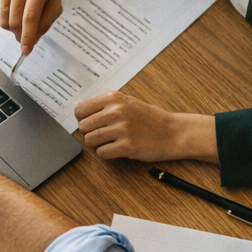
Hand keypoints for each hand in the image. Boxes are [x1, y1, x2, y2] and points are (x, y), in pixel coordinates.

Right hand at [0, 0, 61, 55]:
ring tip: (20, 13)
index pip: (30, 17)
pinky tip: (10, 7)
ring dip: (11, 26)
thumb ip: (45, 23)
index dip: (27, 36)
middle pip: (15, 21)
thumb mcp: (55, 3)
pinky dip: (1, 18)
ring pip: (3, 21)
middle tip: (26, 33)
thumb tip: (31, 41)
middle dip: (20, 34)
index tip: (25, 51)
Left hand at [75, 93, 218, 163]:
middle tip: (104, 134)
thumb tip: (80, 115)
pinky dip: (107, 153)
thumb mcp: (127, 102)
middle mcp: (115, 111)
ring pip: (90, 141)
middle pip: (83, 127)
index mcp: (113, 98)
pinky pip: (102, 153)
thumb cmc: (148, 118)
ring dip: (98, 144)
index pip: (80, 110)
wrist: (171, 132)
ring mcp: (121, 129)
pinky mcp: (126, 146)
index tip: (91, 123)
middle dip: (91, 133)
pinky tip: (118, 149)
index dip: (83, 119)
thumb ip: (105, 105)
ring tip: (112, 141)